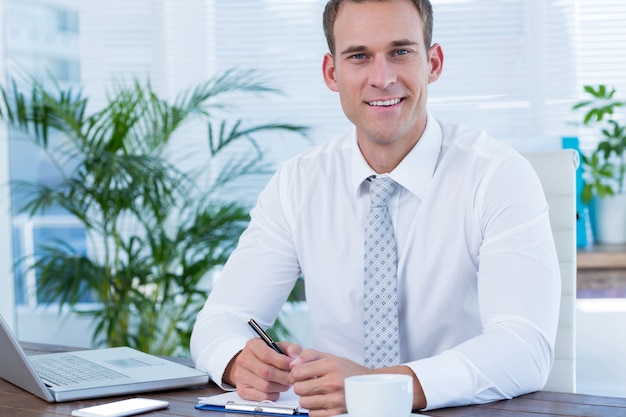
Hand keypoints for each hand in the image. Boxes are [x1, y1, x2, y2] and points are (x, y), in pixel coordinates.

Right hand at [224, 338, 301, 401]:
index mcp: (252, 345)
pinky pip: (262, 397)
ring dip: (280, 387)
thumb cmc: (268, 355)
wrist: (251, 364)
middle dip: (284, 376)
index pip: (266, 355)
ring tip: (285, 382)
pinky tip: (276, 389)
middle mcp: (243, 360)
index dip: (282, 362)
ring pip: (265, 386)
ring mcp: (240, 376)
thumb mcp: (280, 346)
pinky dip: (274, 395)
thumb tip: (296, 358)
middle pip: (266, 372)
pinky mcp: (242, 390)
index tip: (292, 365)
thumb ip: (291, 349)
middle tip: (291, 377)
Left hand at [288, 350, 426, 415]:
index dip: (294, 374)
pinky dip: (314, 409)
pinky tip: (322, 401)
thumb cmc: (347, 371)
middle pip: (299, 389)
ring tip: (317, 392)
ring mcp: (335, 399)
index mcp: (330, 366)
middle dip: (300, 386)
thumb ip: (308, 356)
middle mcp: (333, 382)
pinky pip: (312, 414)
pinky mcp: (336, 412)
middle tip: (308, 384)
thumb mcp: (329, 357)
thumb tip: (292, 364)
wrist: (369, 385)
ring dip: (307, 398)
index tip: (299, 375)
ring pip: (304, 403)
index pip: (297, 372)